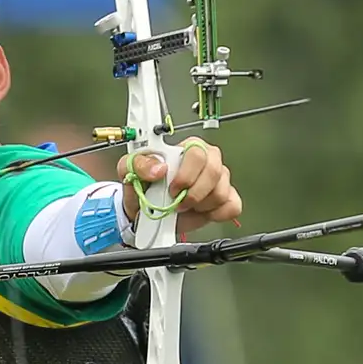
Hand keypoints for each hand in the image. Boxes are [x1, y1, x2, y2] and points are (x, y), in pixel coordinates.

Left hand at [116, 137, 241, 233]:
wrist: (145, 212)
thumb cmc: (142, 186)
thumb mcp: (130, 169)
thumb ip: (140, 164)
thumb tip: (159, 168)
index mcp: (186, 148)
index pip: (198, 152)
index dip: (187, 174)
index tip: (173, 189)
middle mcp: (207, 161)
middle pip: (215, 172)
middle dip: (194, 193)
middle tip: (178, 202)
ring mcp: (219, 180)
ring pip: (221, 193)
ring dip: (199, 206)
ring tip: (184, 206)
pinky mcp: (225, 199)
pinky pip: (232, 206)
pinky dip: (215, 215)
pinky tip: (199, 212)